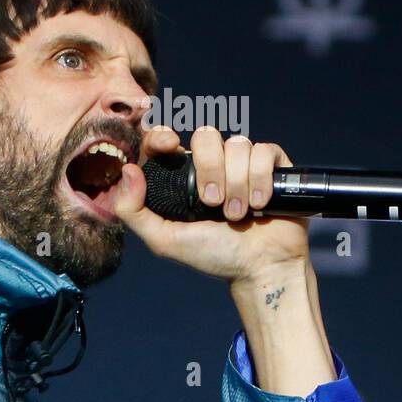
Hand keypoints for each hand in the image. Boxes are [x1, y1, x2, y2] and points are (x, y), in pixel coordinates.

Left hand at [113, 125, 310, 282]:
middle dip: (211, 169)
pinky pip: (264, 151)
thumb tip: (128, 169)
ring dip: (237, 183)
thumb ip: (134, 212)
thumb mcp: (165, 240)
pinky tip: (260, 204)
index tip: (171, 144)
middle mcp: (214, 164)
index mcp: (183, 176)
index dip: (164, 134)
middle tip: (213, 203)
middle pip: (206, 135)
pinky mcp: (272, 166)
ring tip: (239, 214)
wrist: (261, 267)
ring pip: (237, 144)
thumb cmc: (214, 255)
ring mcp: (244, 163)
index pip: (166, 138)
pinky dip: (260, 179)